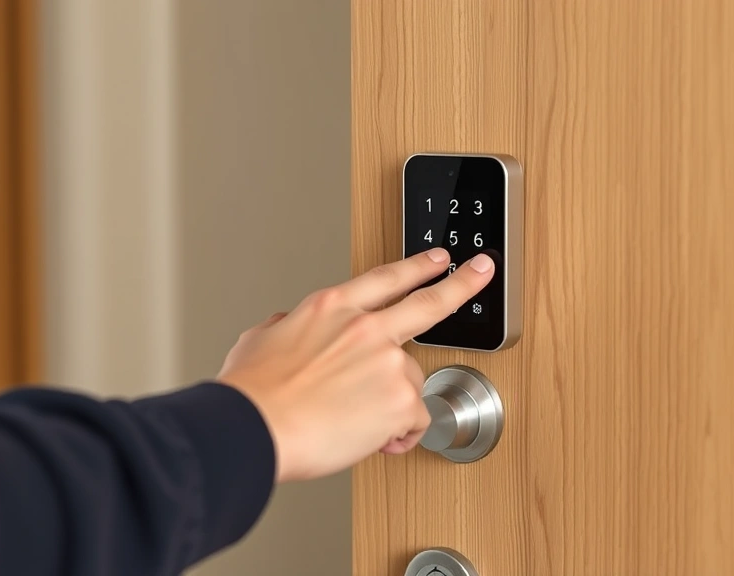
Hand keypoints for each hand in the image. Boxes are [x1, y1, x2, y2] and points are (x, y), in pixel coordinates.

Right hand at [215, 248, 493, 482]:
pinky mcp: (401, 400)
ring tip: (355, 422)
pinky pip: (414, 421)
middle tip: (482, 271)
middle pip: (429, 302)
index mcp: (332, 308)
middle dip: (462, 283)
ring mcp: (388, 362)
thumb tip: (287, 326)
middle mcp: (366, 328)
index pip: (386, 279)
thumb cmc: (252, 393)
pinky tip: (374, 439)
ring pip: (412, 382)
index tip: (438, 259)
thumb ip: (286, 326)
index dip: (417, 266)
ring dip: (392, 405)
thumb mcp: (261, 339)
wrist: (253, 429)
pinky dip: (398, 435)